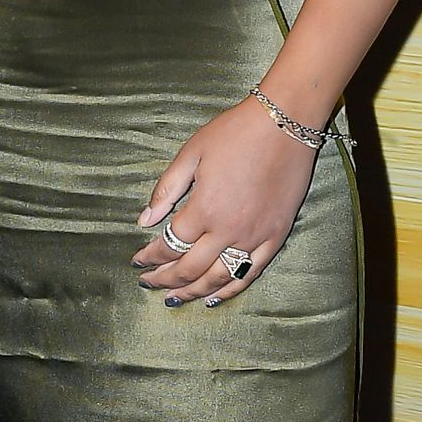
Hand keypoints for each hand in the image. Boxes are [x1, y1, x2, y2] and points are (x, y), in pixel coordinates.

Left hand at [130, 94, 320, 307]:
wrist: (285, 123)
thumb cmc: (235, 132)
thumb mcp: (191, 153)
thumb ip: (166, 190)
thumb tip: (144, 221)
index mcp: (204, 209)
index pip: (169, 245)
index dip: (149, 256)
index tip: (137, 261)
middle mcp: (228, 230)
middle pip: (189, 268)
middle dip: (164, 279)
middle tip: (149, 283)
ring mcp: (254, 237)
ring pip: (218, 278)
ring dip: (192, 292)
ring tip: (174, 298)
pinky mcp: (276, 236)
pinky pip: (250, 273)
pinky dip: (230, 289)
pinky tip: (213, 297)